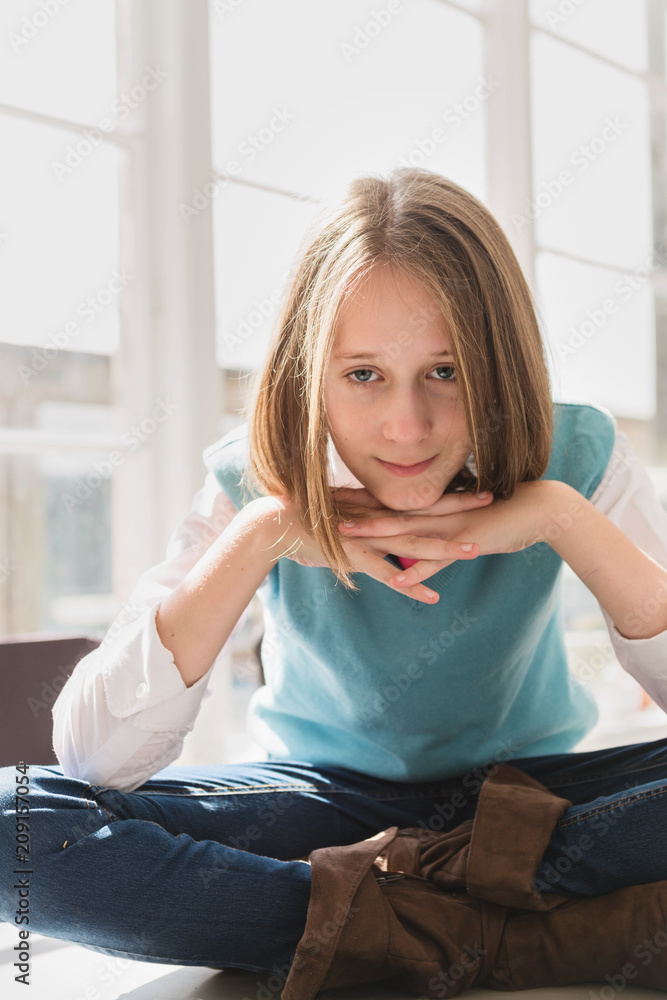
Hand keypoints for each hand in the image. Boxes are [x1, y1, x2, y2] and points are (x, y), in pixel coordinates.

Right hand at [250, 488, 492, 603]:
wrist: (274, 525)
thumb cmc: (304, 521)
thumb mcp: (340, 520)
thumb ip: (361, 527)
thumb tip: (374, 534)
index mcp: (376, 507)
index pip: (419, 499)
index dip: (448, 493)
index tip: (475, 486)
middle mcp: (377, 518)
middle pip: (426, 513)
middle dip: (461, 510)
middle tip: (494, 501)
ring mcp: (368, 538)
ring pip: (414, 543)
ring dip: (445, 549)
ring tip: (475, 552)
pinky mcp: (355, 557)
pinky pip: (388, 574)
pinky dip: (411, 587)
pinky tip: (432, 597)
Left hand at [338, 481, 550, 591]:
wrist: (539, 510)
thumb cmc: (502, 516)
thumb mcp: (463, 523)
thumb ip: (439, 533)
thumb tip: (419, 545)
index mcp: (433, 506)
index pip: (389, 502)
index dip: (359, 501)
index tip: (329, 497)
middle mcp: (436, 512)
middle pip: (388, 512)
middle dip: (355, 512)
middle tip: (323, 510)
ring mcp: (449, 526)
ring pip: (405, 532)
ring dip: (375, 535)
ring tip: (346, 538)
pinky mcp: (465, 542)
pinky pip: (436, 560)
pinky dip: (415, 571)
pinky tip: (395, 581)